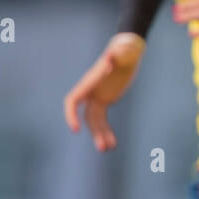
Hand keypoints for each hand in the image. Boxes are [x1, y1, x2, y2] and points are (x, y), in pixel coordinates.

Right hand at [63, 33, 145, 150]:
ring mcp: (97, 97)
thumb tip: (111, 56)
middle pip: (87, 117)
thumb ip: (116, 53)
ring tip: (108, 149)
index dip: (71, 115)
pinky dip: (106, 130)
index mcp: (89, 82)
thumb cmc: (124, 49)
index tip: (75, 129)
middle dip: (94, 132)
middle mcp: (90, 91)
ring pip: (95, 121)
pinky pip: (102, 119)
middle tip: (103, 148)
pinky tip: (113, 143)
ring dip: (100, 135)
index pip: (73, 101)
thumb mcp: (122, 50)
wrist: (127, 51)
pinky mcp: (105, 100)